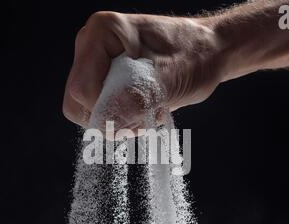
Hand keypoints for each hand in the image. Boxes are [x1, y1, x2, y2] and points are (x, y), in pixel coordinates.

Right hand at [62, 12, 227, 129]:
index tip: (141, 110)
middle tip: (147, 114)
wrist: (209, 53)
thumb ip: (135, 99)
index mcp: (101, 33)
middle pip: (79, 102)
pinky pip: (101, 112)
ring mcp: (97, 65)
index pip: (81, 89)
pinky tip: (148, 109)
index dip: (108, 109)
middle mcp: (92, 47)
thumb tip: (106, 125)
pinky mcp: (105, 81)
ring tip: (152, 108)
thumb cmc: (194, 56)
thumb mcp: (168, 79)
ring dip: (122, 120)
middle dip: (113, 117)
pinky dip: (125, 119)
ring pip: (90, 111)